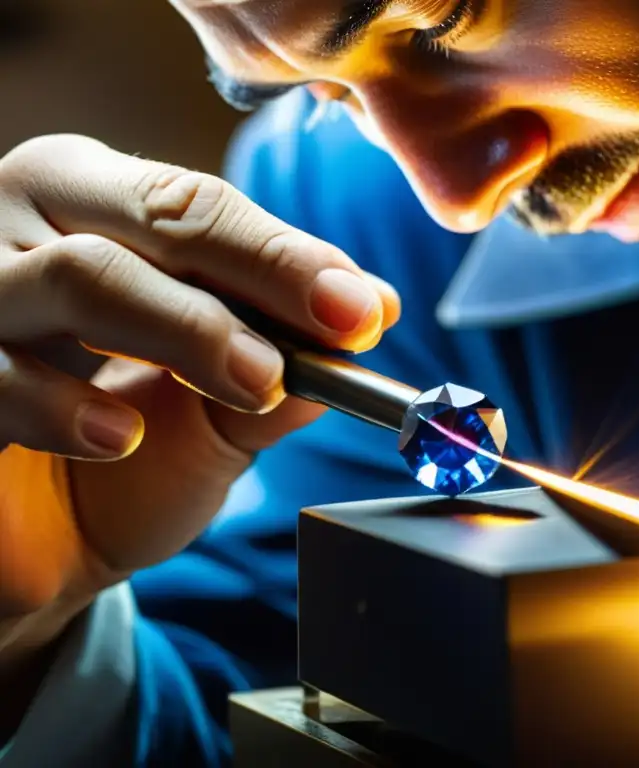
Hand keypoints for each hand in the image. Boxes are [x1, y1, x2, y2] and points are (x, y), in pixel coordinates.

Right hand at [0, 135, 399, 662]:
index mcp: (99, 210)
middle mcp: (22, 226)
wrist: (41, 548)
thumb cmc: (127, 459)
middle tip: (336, 329)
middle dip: (257, 272)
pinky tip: (124, 438)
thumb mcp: (222, 411)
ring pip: (78, 276)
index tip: (363, 307)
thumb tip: (375, 308)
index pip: (199, 207)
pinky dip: (67, 404)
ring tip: (255, 386)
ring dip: (186, 331)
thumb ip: (287, 359)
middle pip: (150, 216)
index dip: (287, 255)